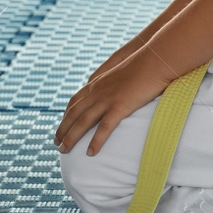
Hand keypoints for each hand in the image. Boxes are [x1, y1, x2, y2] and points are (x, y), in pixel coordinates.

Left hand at [55, 47, 180, 156]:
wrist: (155, 59)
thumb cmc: (144, 64)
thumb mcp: (123, 72)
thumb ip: (114, 81)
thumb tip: (115, 90)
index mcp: (98, 82)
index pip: (75, 100)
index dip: (66, 114)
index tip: (62, 126)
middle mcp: (98, 91)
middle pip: (74, 113)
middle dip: (63, 129)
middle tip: (56, 143)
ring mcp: (108, 98)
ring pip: (83, 122)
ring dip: (71, 138)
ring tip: (64, 151)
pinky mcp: (120, 106)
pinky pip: (104, 128)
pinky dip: (96, 141)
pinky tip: (90, 153)